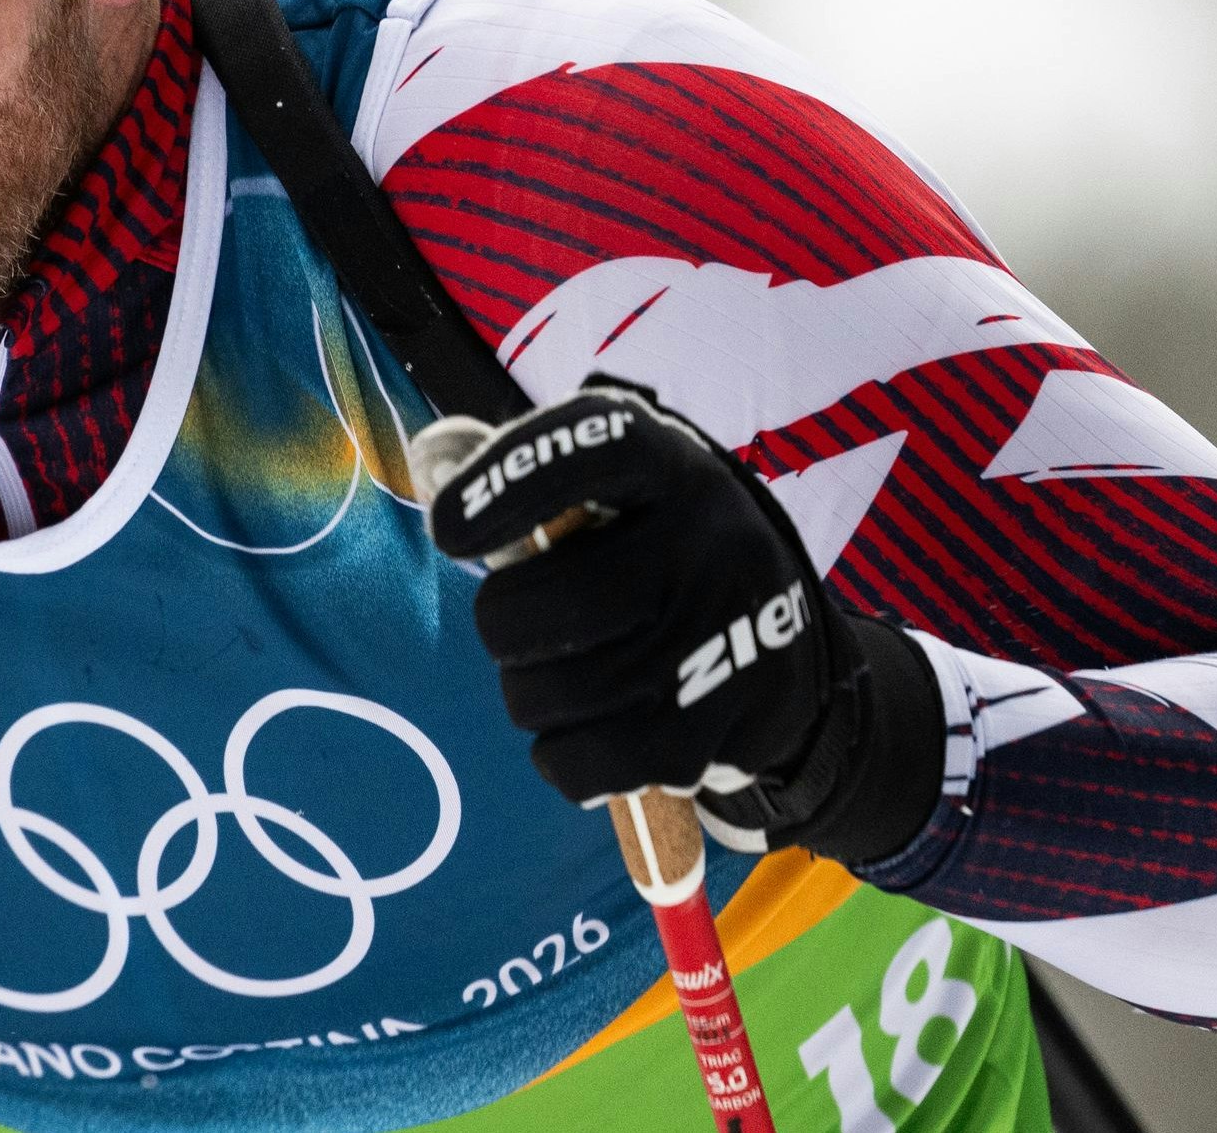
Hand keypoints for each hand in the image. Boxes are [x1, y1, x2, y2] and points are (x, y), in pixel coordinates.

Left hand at [423, 383, 936, 862]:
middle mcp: (711, 541)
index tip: (449, 532)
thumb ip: (530, 478)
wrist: (784, 645)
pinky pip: (605, 761)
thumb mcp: (617, 493)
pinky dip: (566, 761)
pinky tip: (577, 739)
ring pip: (569, 691)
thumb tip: (432, 466)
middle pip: (560, 601)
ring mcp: (733, 635)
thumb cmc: (655, 555)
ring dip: (530, 699)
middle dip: (504, 630)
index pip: (586, 455)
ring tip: (549, 685)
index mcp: (668, 466)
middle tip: (512, 635)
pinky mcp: (736, 723)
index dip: (506, 487)